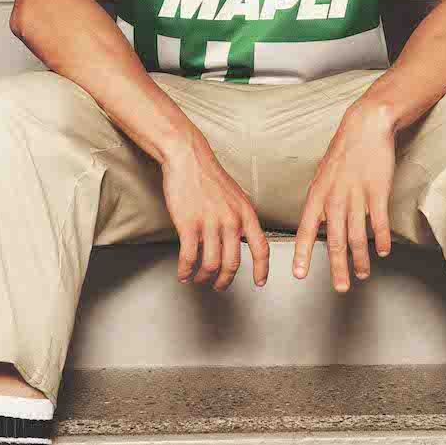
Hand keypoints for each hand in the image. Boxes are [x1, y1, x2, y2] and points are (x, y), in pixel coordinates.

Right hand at [161, 132, 269, 290]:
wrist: (188, 159)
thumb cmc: (209, 176)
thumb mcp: (235, 196)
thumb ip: (240, 218)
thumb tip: (241, 239)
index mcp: (246, 214)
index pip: (261, 248)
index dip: (262, 269)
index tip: (260, 282)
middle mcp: (231, 221)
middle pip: (233, 263)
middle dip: (225, 281)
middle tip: (219, 286)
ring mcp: (210, 224)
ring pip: (211, 264)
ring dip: (203, 277)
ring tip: (198, 278)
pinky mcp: (189, 225)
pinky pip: (189, 257)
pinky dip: (185, 270)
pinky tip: (183, 273)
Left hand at [292, 103, 394, 290]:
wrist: (364, 127)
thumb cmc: (344, 153)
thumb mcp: (323, 178)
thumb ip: (320, 204)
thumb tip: (316, 227)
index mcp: (318, 195)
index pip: (306, 229)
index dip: (302, 253)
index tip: (299, 275)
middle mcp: (334, 197)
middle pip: (334, 239)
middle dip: (337, 267)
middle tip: (341, 287)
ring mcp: (356, 194)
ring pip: (357, 235)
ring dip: (360, 258)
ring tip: (362, 273)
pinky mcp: (378, 190)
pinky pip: (379, 221)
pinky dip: (381, 239)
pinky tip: (382, 251)